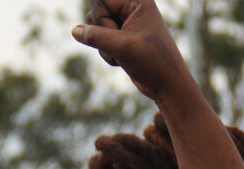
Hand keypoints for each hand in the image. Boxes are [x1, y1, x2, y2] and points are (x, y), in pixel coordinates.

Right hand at [72, 1, 190, 100]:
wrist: (168, 85)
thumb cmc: (153, 63)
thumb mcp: (122, 47)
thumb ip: (96, 36)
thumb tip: (75, 31)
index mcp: (137, 2)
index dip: (101, 16)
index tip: (113, 32)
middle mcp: (131, 9)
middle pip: (95, 11)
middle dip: (102, 32)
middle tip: (122, 45)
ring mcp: (125, 24)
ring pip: (94, 27)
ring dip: (103, 46)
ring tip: (122, 55)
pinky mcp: (121, 39)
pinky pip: (99, 40)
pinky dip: (106, 53)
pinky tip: (121, 61)